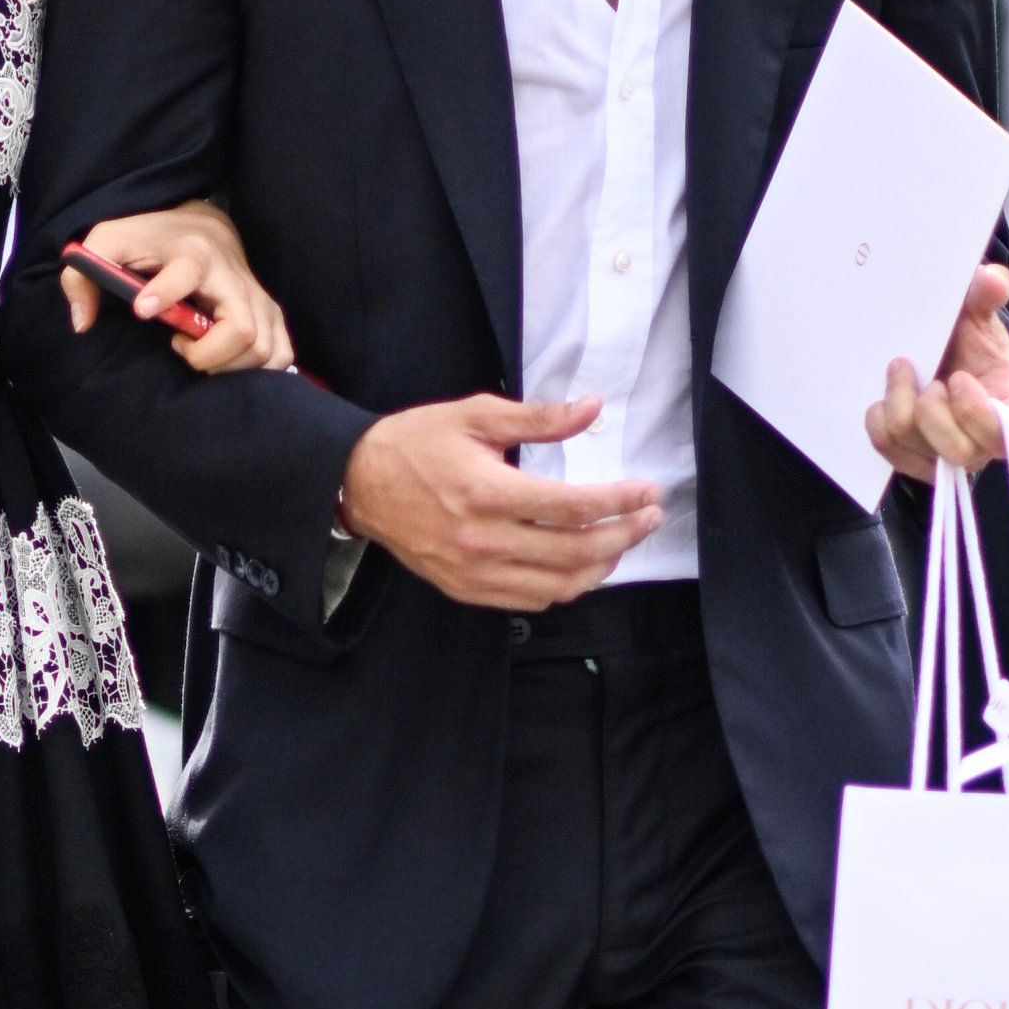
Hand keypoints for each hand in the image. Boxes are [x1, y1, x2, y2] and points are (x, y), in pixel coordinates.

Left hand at [57, 202, 292, 372]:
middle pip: (240, 328)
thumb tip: (83, 323)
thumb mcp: (107, 242)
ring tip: (197, 349)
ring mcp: (256, 295)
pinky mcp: (270, 312)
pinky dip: (257, 369)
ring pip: (263, 348)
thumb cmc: (148, 239)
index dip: (165, 293)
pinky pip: (281, 353)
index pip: (186, 271)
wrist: (201, 224)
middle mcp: (230, 275)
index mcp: (190, 253)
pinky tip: (226, 360)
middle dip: (207, 354)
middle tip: (178, 345)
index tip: (143, 310)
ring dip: (228, 364)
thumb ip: (82, 275)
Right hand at [340, 393, 660, 608]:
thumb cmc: (416, 443)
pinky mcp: (466, 589)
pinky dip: (565, 587)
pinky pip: (530, 600)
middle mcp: (483, 540)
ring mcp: (474, 571)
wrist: (358, 483)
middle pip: (575, 551)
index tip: (648, 492)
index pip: (573, 507)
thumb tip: (592, 408)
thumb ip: (539, 418)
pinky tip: (581, 565)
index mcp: (488, 492)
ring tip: (622, 541)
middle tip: (650, 516)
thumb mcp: (476, 415)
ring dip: (602, 566)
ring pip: (559, 584)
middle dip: (625, 534)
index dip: (620, 502)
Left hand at [867, 262, 1008, 483]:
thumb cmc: (970, 342)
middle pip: (955, 450)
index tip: (959, 377)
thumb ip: (987, 294)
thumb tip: (989, 279)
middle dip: (930, 408)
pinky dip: (878, 417)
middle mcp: (982, 442)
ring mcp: (946, 456)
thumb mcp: (980, 314)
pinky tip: (886, 396)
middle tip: (930, 379)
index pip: (1005, 434)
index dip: (976, 412)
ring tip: (904, 371)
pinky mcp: (914, 460)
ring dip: (898, 400)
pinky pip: (886, 446)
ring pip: (910, 442)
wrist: (943, 358)